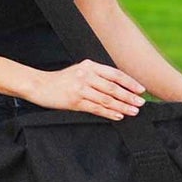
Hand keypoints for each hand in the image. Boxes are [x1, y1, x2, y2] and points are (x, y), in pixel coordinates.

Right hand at [26, 60, 147, 118]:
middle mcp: (86, 75)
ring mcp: (80, 89)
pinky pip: (96, 108)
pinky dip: (109, 113)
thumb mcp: (79, 71)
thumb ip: (96, 75)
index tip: (141, 90)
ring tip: (133, 111)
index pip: (115, 74)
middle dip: (129, 96)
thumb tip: (118, 86)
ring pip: (106, 99)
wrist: (40, 85)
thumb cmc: (61, 80)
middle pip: (113, 87)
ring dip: (122, 106)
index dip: (130, 82)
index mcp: (89, 65)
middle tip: (141, 103)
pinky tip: (118, 116)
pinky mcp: (74, 101)